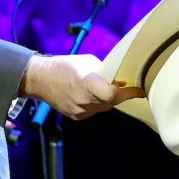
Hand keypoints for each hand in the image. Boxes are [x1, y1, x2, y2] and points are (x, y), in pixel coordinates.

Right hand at [19, 53, 144, 120]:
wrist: (39, 79)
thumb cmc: (63, 65)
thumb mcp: (86, 61)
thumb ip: (104, 70)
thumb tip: (118, 78)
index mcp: (87, 83)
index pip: (114, 94)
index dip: (128, 92)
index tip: (139, 89)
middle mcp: (85, 100)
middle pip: (111, 101)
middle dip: (118, 94)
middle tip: (121, 85)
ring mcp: (81, 111)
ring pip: (103, 107)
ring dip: (105, 99)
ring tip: (98, 87)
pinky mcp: (77, 117)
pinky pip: (93, 111)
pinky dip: (94, 103)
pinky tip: (85, 94)